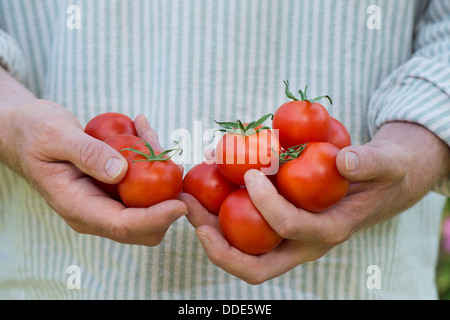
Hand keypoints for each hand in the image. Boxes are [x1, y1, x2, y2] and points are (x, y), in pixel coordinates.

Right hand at [2, 100, 186, 245]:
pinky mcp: (114, 190)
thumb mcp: (55, 136)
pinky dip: (151, 161)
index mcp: (77, 207)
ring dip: (161, 175)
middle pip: (144, 227)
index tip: (181, 204)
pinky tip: (143, 129)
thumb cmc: (36, 133)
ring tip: (148, 131)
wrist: (28, 134)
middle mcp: (94, 212)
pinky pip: (143, 185)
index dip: (156, 218)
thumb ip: (86, 153)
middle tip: (176, 165)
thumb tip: (122, 173)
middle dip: (168, 203)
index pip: (123, 226)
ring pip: (149, 205)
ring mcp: (106, 203)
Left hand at [182, 122, 449, 283]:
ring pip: (243, 254)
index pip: (291, 227)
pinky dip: (222, 218)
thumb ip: (370, 162)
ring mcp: (289, 239)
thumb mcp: (386, 163)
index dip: (267, 205)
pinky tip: (207, 190)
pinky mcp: (279, 227)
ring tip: (188, 203)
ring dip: (211, 233)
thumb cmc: (384, 173)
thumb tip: (344, 161)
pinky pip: (246, 233)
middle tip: (193, 214)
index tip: (252, 174)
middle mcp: (304, 244)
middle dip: (219, 245)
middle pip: (254, 265)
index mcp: (329, 231)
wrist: (381, 184)